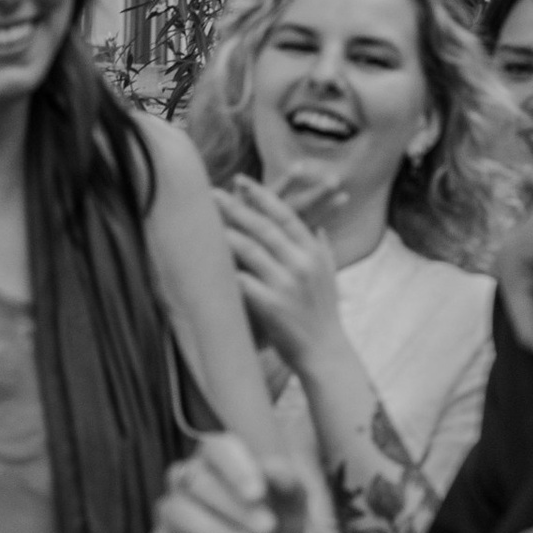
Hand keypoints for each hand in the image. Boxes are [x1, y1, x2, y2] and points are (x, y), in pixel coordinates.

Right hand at [149, 434, 309, 532]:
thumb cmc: (277, 530)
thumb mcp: (293, 507)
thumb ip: (287, 483)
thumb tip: (271, 467)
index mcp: (219, 460)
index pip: (216, 448)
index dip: (235, 469)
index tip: (257, 494)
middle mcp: (188, 479)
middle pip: (197, 480)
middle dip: (234, 507)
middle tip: (267, 528)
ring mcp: (171, 512)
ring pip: (178, 511)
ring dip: (216, 532)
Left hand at [216, 174, 349, 378]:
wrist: (325, 352)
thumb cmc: (323, 314)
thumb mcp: (329, 276)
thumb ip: (322, 248)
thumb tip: (317, 226)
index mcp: (314, 252)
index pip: (286, 215)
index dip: (263, 195)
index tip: (242, 180)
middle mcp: (302, 263)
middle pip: (264, 227)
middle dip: (237, 207)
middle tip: (213, 192)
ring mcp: (287, 284)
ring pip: (250, 249)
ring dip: (225, 232)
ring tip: (204, 220)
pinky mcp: (272, 306)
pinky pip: (243, 281)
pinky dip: (226, 269)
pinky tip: (206, 260)